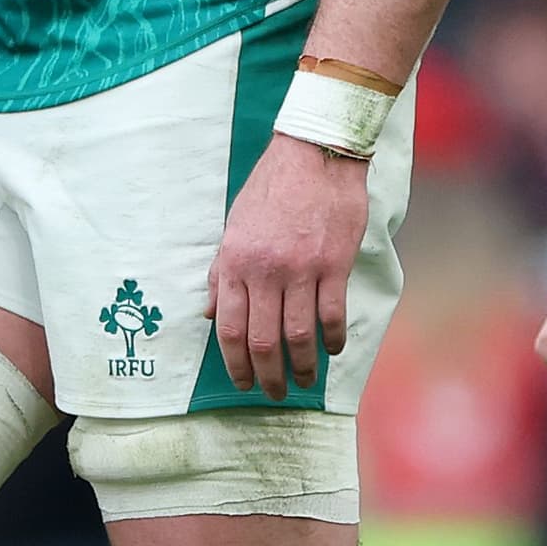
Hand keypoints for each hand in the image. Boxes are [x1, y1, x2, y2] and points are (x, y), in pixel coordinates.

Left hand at [211, 134, 368, 401]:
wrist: (315, 153)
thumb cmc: (271, 188)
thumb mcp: (233, 225)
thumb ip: (222, 271)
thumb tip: (212, 312)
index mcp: (235, 261)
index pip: (230, 328)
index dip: (235, 364)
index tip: (243, 382)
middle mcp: (265, 271)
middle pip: (263, 340)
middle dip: (268, 375)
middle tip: (275, 392)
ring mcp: (302, 269)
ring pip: (298, 334)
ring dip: (302, 365)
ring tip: (305, 380)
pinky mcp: (335, 264)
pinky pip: (332, 314)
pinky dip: (332, 339)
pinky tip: (331, 349)